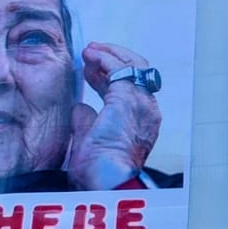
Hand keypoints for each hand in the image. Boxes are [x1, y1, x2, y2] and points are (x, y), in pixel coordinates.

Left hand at [68, 42, 161, 189]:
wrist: (105, 179)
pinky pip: (118, 68)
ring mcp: (141, 103)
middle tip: (91, 52)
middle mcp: (147, 110)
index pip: (129, 89)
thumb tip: (80, 107)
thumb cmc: (98, 170)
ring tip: (89, 49)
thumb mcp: (90, 140)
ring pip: (131, 65)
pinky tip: (90, 56)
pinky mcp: (128, 97)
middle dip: (112, 59)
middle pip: (135, 73)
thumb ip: (86, 121)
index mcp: (141, 122)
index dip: (107, 77)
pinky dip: (104, 58)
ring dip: (108, 54)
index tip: (89, 70)